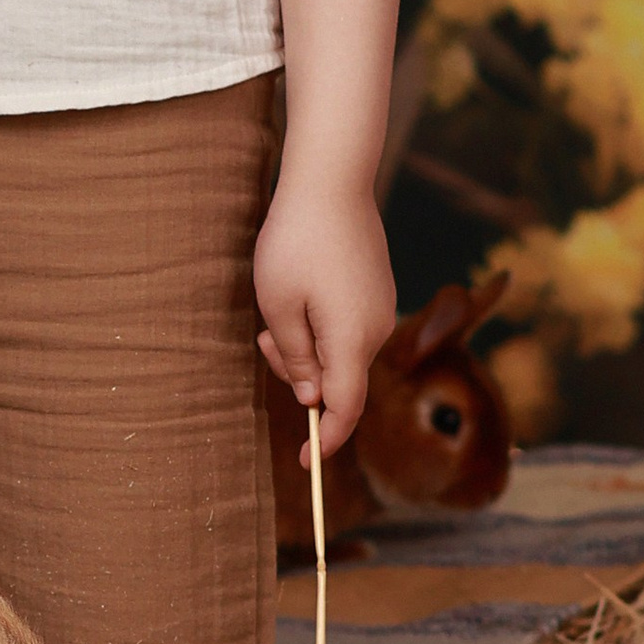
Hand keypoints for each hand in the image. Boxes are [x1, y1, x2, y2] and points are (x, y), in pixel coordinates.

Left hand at [254, 180, 395, 457]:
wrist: (332, 182)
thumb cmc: (296, 242)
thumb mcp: (279, 305)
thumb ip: (296, 357)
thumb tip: (312, 396)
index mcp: (353, 340)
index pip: (345, 408)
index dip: (325, 439)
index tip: (306, 462)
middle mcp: (377, 329)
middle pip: (339, 380)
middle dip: (298, 374)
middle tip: (263, 340)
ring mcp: (381, 307)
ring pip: (341, 352)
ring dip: (305, 346)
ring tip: (275, 310)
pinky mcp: (376, 290)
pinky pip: (348, 328)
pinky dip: (320, 327)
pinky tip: (299, 296)